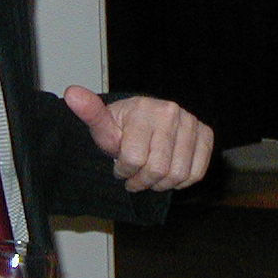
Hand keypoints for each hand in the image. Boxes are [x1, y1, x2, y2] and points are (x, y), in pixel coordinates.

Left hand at [64, 85, 213, 191]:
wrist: (145, 120)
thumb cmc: (122, 127)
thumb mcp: (103, 125)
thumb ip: (90, 113)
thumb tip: (71, 93)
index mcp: (146, 109)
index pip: (134, 159)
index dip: (123, 170)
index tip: (119, 165)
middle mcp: (173, 112)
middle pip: (157, 169)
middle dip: (142, 180)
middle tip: (134, 176)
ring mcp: (192, 122)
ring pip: (178, 174)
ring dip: (161, 184)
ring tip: (150, 175)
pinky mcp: (205, 134)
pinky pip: (196, 172)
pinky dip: (181, 181)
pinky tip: (168, 172)